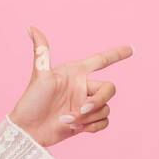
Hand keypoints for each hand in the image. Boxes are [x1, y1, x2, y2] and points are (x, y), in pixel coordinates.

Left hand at [8, 25, 133, 147]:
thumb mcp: (39, 75)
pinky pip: (104, 121)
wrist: (27, 131)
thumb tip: (31, 27)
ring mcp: (85, 105)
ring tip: (67, 120)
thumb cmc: (31, 101)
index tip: (131, 49)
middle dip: (99, 100)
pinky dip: (93, 126)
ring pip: (105, 108)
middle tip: (81, 109)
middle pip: (109, 88)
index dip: (116, 54)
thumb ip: (41, 52)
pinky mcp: (85, 122)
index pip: (101, 60)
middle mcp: (82, 87)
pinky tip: (76, 127)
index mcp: (75, 73)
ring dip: (89, 116)